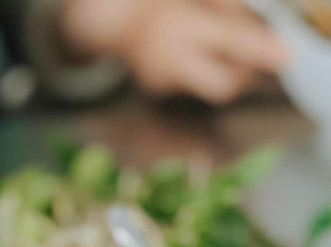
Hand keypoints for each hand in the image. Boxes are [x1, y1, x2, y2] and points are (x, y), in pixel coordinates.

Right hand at [62, 0, 289, 103]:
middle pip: (222, 85)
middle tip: (251, 56)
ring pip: (210, 85)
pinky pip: (190, 82)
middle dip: (242, 74)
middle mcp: (169, 59)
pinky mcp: (156, 88)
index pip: (230, 41)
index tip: (282, 54)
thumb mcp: (193, 1)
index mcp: (180, 26)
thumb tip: (256, 24)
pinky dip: (199, 67)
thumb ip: (224, 9)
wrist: (114, 21)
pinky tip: (189, 52)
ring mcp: (161, 79)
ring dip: (223, 68)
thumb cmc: (159, 5)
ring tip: (212, 45)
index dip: (259, 50)